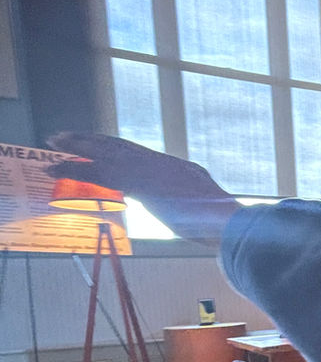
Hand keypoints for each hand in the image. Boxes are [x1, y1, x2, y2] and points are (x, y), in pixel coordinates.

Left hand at [46, 133, 241, 246]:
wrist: (225, 222)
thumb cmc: (223, 225)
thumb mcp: (210, 210)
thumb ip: (197, 208)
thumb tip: (201, 217)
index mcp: (180, 169)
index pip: (141, 155)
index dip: (116, 150)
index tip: (98, 147)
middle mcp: (161, 163)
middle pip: (119, 145)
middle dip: (92, 140)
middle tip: (66, 136)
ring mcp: (149, 169)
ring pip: (104, 152)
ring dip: (75, 146)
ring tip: (54, 141)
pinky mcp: (136, 181)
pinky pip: (96, 173)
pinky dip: (72, 169)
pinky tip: (53, 169)